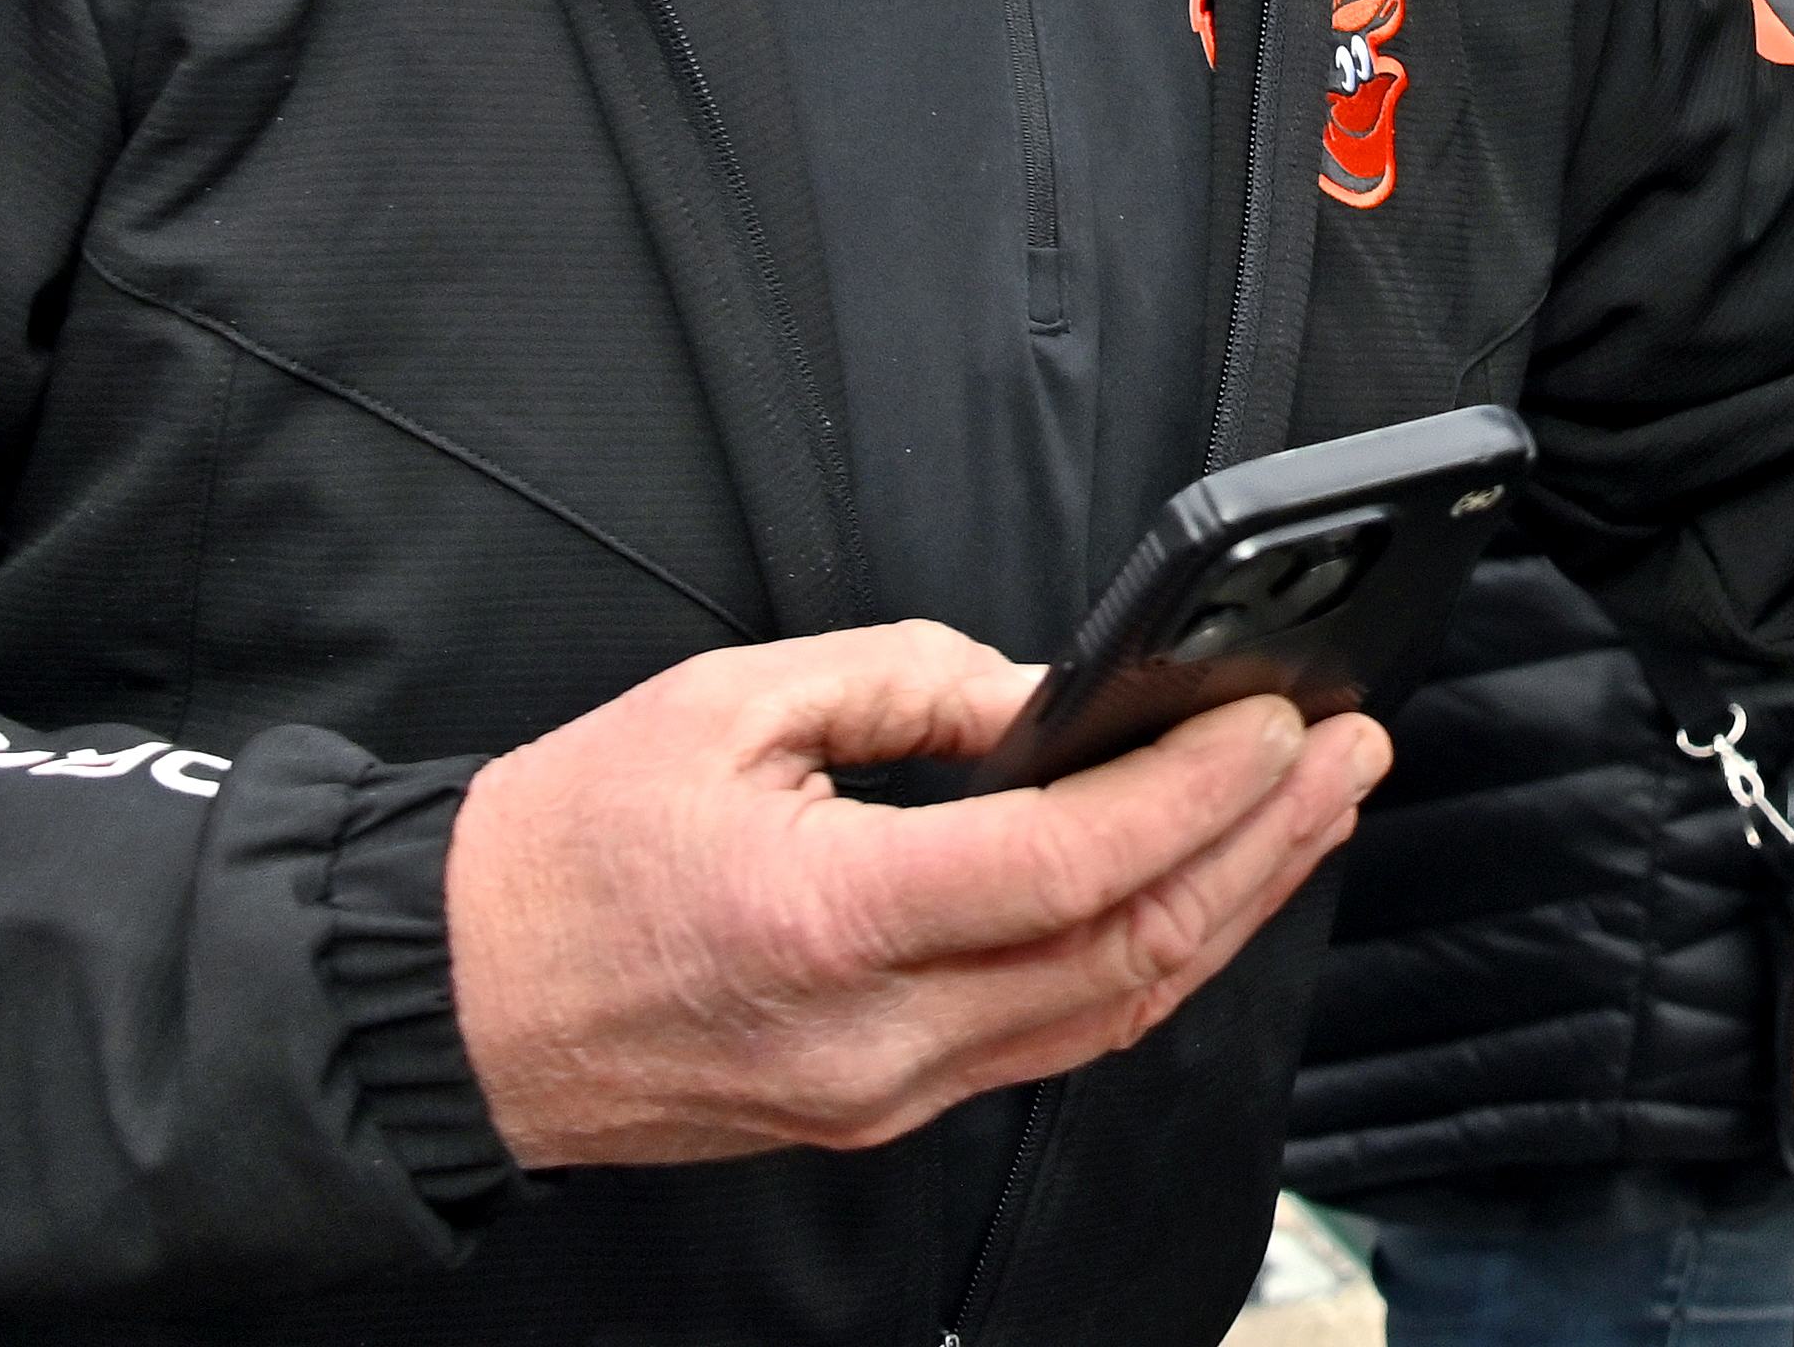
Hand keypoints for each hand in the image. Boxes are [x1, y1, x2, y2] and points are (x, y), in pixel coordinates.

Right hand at [443, 623, 1385, 1168]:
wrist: (442, 1009)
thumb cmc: (559, 851)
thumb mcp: (723, 707)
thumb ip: (904, 681)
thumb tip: (1043, 692)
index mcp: (825, 922)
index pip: (1070, 865)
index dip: (1195, 791)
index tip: (1276, 714)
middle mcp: (873, 1037)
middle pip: (1125, 952)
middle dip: (1262, 846)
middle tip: (1351, 750)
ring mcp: (882, 1094)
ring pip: (1110, 1012)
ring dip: (1231, 907)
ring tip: (1314, 811)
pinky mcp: (878, 1110)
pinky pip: (1053, 1040)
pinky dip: (1147, 957)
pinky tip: (1204, 888)